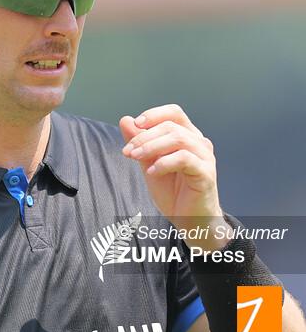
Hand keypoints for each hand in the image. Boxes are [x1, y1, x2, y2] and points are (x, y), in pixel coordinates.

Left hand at [119, 104, 223, 236]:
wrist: (187, 219)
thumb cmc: (172, 190)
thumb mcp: (148, 163)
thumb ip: (139, 142)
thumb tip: (125, 119)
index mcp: (187, 136)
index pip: (173, 113)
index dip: (154, 115)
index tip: (135, 124)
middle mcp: (199, 143)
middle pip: (171, 126)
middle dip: (144, 136)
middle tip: (128, 151)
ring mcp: (205, 157)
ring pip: (178, 138)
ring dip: (151, 146)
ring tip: (136, 158)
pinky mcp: (206, 173)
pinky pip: (184, 159)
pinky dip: (163, 163)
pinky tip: (152, 172)